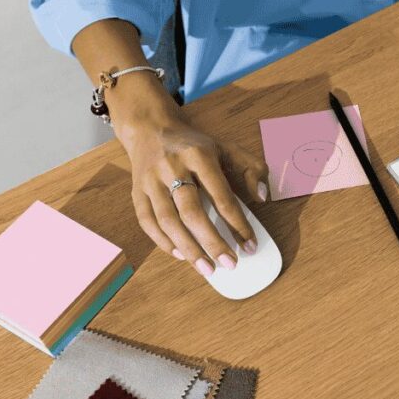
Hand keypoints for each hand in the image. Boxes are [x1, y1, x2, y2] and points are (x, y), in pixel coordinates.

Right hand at [110, 75, 268, 275]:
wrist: (151, 129)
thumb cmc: (195, 146)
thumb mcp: (228, 148)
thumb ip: (252, 169)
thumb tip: (262, 197)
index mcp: (199, 156)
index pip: (221, 195)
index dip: (237, 223)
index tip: (250, 244)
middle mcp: (172, 168)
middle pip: (191, 212)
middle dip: (212, 242)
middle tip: (230, 263)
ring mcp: (151, 181)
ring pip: (168, 221)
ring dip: (188, 249)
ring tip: (207, 269)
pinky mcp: (136, 192)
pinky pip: (147, 222)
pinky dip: (163, 242)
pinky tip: (181, 256)